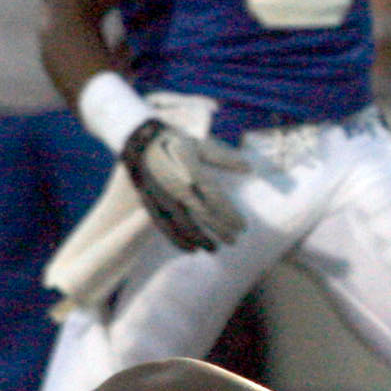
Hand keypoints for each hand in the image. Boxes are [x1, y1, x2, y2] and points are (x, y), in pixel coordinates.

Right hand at [120, 117, 249, 251]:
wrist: (141, 141)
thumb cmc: (175, 142)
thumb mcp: (200, 145)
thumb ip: (224, 158)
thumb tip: (249, 168)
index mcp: (191, 171)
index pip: (216, 198)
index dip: (230, 214)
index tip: (243, 227)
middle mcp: (177, 186)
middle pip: (203, 214)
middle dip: (220, 229)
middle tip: (235, 240)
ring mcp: (163, 196)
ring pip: (183, 223)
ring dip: (200, 238)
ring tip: (215, 250)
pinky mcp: (151, 202)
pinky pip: (164, 225)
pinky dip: (177, 239)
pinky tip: (191, 249)